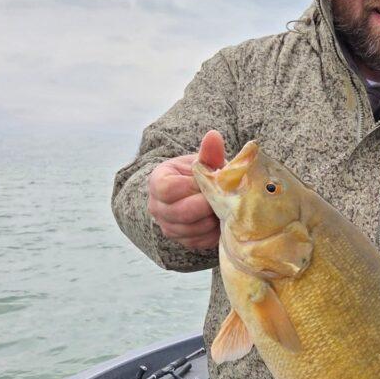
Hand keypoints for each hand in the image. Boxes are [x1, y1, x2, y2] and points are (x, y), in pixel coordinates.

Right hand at [147, 130, 225, 250]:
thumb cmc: (202, 174)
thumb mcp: (204, 162)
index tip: (207, 183)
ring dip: (211, 220)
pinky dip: (213, 233)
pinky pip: (198, 242)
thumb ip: (208, 153)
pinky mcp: (182, 241)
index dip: (192, 187)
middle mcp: (157, 207)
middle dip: (205, 206)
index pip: (167, 189)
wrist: (199, 194)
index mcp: (157, 182)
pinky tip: (220, 221)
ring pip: (190, 230)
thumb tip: (213, 136)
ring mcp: (168, 226)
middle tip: (221, 198)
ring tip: (222, 208)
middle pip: (179, 213)